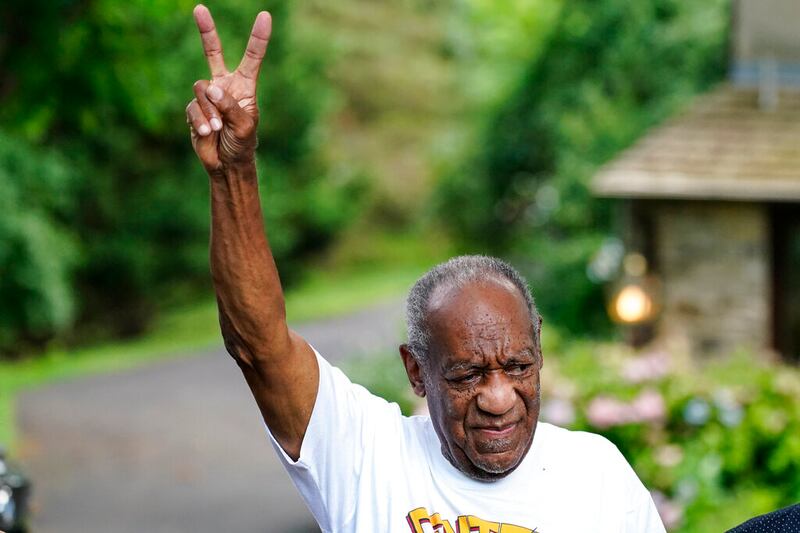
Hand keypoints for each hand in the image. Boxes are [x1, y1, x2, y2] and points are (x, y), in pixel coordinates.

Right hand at [186, 4, 271, 171]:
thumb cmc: (242, 143)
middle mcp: (224, 85)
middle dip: (206, 31)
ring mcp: (207, 96)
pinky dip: (201, 120)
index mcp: (245, 86)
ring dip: (209, 110)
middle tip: (199, 8)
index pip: (252, 58)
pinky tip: (208, 133)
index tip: (265, 17)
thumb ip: (230, 106)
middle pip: (213, 52)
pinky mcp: (193, 109)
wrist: (226, 163)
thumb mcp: (244, 126)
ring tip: (217, 128)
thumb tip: (211, 88)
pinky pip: (193, 107)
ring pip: (201, 89)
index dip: (258, 38)